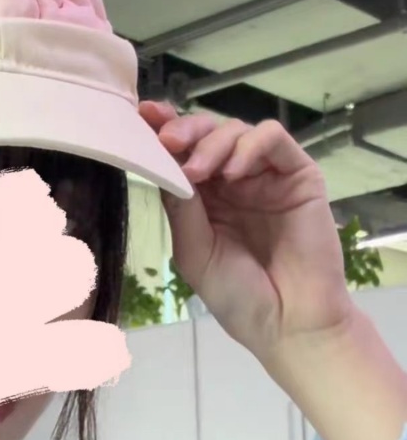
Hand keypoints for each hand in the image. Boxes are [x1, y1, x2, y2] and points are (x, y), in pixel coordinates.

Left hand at [139, 101, 354, 362]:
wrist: (287, 323)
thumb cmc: (237, 295)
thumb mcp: (194, 251)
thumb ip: (180, 206)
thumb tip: (161, 162)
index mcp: (203, 199)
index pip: (180, 155)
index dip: (161, 132)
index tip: (140, 116)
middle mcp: (232, 182)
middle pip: (206, 135)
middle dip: (182, 131)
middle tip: (166, 140)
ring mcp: (265, 177)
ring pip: (237, 131)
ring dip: (211, 143)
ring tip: (197, 172)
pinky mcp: (298, 175)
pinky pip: (274, 140)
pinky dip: (249, 146)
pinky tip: (233, 172)